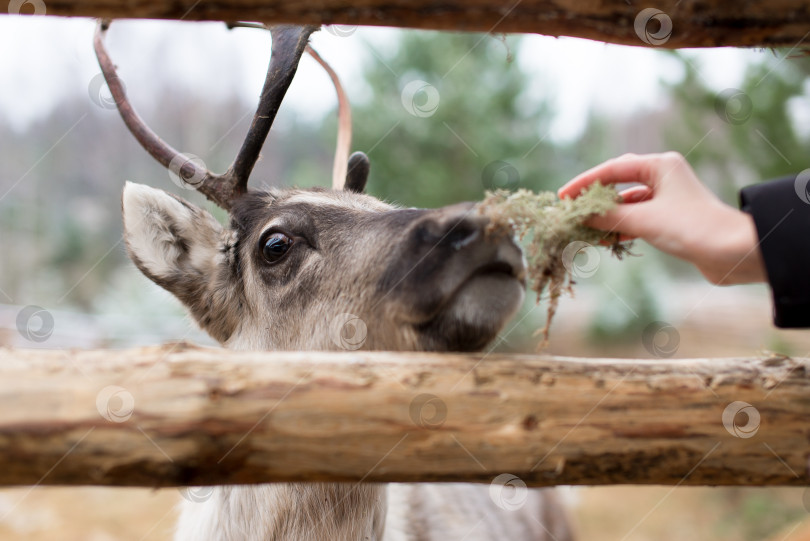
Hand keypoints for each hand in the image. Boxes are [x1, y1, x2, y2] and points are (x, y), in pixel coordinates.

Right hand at [558, 152, 765, 284]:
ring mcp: (667, 197)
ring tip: (582, 227)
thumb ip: (609, 217)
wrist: (733, 252)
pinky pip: (636, 218)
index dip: (584, 183)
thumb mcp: (644, 221)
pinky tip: (603, 238)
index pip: (612, 170)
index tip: (562, 197)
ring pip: (626, 204)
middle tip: (570, 209)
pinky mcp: (670, 218)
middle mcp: (664, 176)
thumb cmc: (692, 227)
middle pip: (618, 183)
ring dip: (606, 216)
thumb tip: (580, 216)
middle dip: (594, 198)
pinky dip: (620, 227)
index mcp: (660, 165)